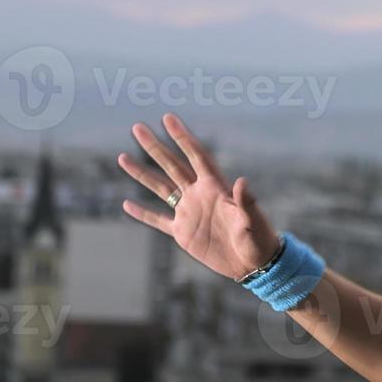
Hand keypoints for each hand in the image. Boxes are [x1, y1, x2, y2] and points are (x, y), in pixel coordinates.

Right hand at [117, 112, 280, 280]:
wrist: (253, 263)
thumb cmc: (259, 239)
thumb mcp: (254, 220)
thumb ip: (246, 201)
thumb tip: (242, 181)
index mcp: (215, 187)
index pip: (195, 155)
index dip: (182, 137)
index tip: (168, 118)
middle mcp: (198, 194)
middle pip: (172, 165)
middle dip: (155, 147)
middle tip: (137, 127)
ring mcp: (189, 212)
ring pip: (160, 188)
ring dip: (142, 174)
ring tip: (122, 158)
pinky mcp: (183, 233)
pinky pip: (158, 220)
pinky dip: (143, 213)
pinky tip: (126, 204)